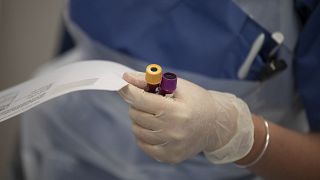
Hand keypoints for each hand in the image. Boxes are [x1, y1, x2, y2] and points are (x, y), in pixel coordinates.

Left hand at [119, 72, 253, 163]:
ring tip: (154, 114)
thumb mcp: (178, 86)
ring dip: (139, 119)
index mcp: (177, 111)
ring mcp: (171, 147)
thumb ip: (150, 81)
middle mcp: (173, 131)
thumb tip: (126, 78)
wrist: (215, 125)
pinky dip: (143, 133)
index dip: (129, 91)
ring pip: (137, 129)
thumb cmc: (196, 101)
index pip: (141, 100)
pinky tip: (155, 127)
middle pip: (137, 114)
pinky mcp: (169, 157)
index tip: (124, 86)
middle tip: (148, 100)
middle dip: (138, 104)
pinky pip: (143, 144)